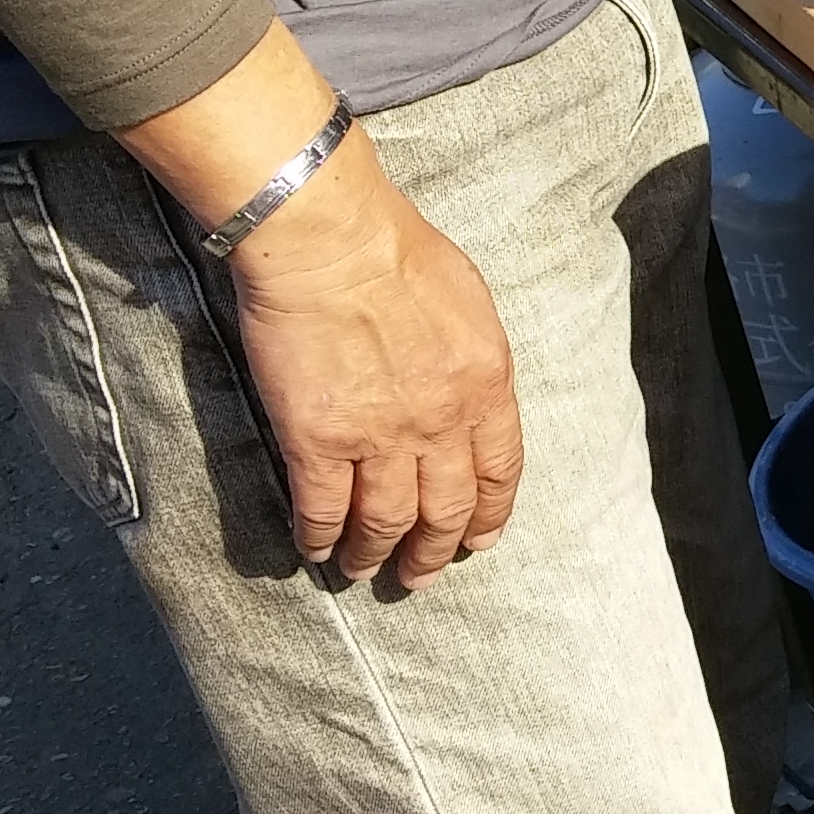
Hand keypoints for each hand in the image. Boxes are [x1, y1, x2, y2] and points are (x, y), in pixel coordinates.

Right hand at [227, 141, 528, 588]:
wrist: (332, 239)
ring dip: (375, 553)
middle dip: (434, 550)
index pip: (499, 472)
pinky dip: (320, 536)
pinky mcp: (318, 439)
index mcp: (486, 386)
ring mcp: (380, 436)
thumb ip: (473, 361)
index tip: (478, 540)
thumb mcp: (470, 304)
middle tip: (420, 573)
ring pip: (385, 521)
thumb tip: (468, 393)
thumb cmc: (399, 251)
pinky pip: (322, 508)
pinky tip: (315, 548)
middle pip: (446, 510)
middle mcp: (441, 422)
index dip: (488, 515)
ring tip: (364, 568)